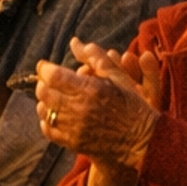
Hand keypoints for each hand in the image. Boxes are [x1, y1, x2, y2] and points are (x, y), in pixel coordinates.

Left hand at [37, 40, 160, 185]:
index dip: (44, 68)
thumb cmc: (132, 105)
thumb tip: (75, 42)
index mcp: (90, 89)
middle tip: (48, 80)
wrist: (143, 140)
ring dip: (44, 101)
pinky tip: (55, 115)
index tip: (45, 66)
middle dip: (43, 83)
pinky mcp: (73, 143)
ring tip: (52, 96)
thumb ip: (95, 57)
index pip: (53, 75)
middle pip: (45, 92)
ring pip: (45, 111)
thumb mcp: (117, 76)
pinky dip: (46, 120)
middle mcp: (79, 109)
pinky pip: (49, 130)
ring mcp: (74, 128)